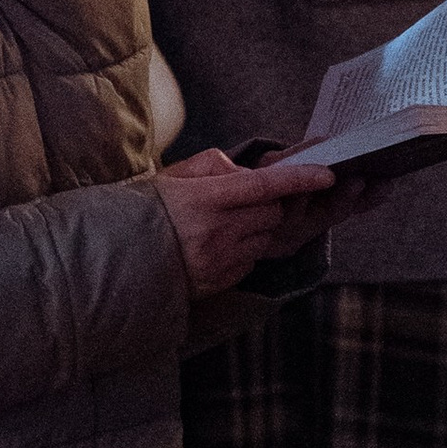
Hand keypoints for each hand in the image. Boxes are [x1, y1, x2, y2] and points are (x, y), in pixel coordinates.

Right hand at [155, 147, 337, 297]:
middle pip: (273, 212)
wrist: (119, 260)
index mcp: (204, 200)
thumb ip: (215, 167)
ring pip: (267, 237)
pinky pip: (253, 259)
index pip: (263, 186)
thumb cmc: (147, 210)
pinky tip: (219, 245)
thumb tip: (247, 173)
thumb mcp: (174, 176)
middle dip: (271, 203)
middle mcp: (216, 232)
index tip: (327, 174)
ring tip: (226, 224)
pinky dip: (246, 248)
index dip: (299, 179)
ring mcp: (221, 260)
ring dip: (259, 227)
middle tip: (245, 200)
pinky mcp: (223, 281)